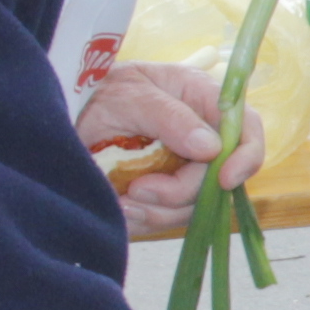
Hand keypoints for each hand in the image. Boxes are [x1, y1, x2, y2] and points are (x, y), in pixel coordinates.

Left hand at [81, 62, 263, 237]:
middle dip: (181, 191)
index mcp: (201, 100)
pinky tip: (120, 207)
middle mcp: (200, 136)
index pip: (245, 128)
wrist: (64, 114)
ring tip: (122, 200)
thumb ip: (169, 117)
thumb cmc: (96, 91)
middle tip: (138, 189)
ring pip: (195, 206)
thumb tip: (212, 148)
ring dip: (158, 210)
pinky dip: (144, 218)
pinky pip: (167, 217)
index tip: (224, 180)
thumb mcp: (128, 94)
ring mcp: (183, 167)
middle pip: (219, 178)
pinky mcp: (164, 193)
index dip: (245, 157)